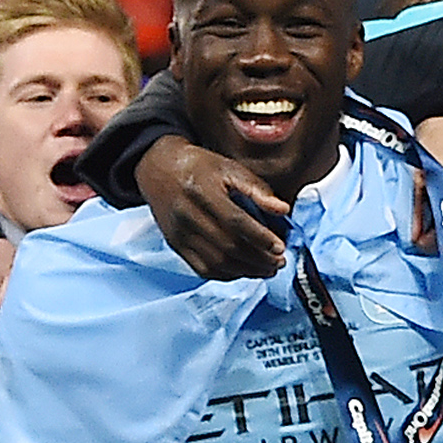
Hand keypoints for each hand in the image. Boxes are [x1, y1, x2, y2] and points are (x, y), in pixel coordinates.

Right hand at [135, 135, 287, 280]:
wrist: (159, 170)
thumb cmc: (199, 167)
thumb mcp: (230, 167)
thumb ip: (257, 189)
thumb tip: (283, 210)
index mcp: (202, 191)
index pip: (235, 222)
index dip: (260, 238)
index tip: (280, 246)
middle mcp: (187, 216)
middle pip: (227, 247)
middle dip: (258, 259)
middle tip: (279, 261)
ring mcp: (179, 234)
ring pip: (216, 263)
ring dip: (246, 271)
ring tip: (268, 269)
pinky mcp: (176, 245)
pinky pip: (202, 269)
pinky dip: (227, 275)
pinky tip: (244, 271)